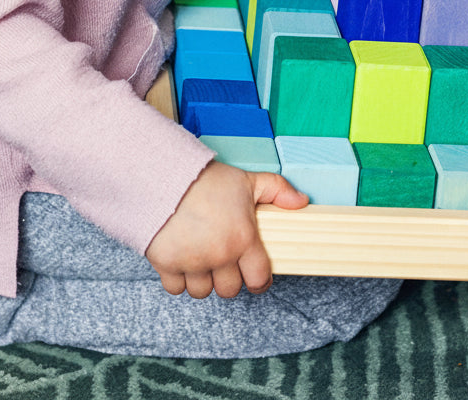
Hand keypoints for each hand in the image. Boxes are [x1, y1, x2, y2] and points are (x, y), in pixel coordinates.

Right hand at [145, 161, 306, 298]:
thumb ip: (277, 190)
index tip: (254, 275)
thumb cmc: (207, 180)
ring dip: (203, 280)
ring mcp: (192, 262)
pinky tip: (181, 260)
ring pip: (202, 291)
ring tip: (202, 259)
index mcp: (243, 239)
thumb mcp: (247, 181)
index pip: (258, 280)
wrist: (165, 175)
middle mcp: (219, 256)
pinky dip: (178, 279)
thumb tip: (301, 201)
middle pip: (229, 290)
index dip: (258, 280)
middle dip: (228, 278)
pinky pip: (175, 288)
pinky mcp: (166, 264)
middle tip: (224, 261)